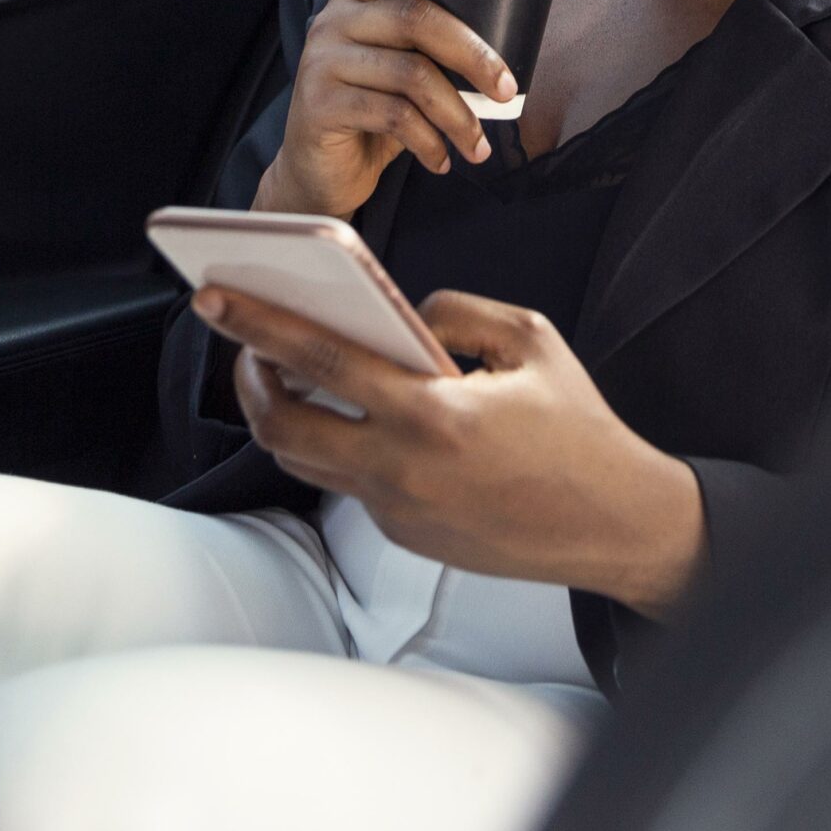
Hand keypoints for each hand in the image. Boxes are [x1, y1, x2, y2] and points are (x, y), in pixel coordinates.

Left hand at [192, 285, 704, 618]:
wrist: (616, 526)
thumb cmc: (580, 432)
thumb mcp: (530, 339)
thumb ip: (454, 311)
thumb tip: (401, 315)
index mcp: (433, 413)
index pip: (320, 360)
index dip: (258, 324)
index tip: (214, 296)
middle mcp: (403, 468)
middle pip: (282, 426)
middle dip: (247, 378)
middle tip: (242, 343)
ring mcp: (398, 510)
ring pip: (303, 460)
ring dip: (282, 414)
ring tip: (284, 372)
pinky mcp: (404, 534)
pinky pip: (348, 482)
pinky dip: (337, 443)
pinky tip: (352, 414)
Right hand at [252, 0, 518, 219]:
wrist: (317, 173)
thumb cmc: (371, 116)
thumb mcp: (397, 70)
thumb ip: (426, 49)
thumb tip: (502, 55)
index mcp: (352, 0)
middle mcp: (332, 22)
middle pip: (414, 18)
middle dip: (472, 55)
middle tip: (506, 90)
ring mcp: (322, 63)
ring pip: (411, 75)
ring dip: (458, 115)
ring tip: (478, 145)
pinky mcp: (320, 106)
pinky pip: (394, 116)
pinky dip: (430, 142)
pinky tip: (442, 160)